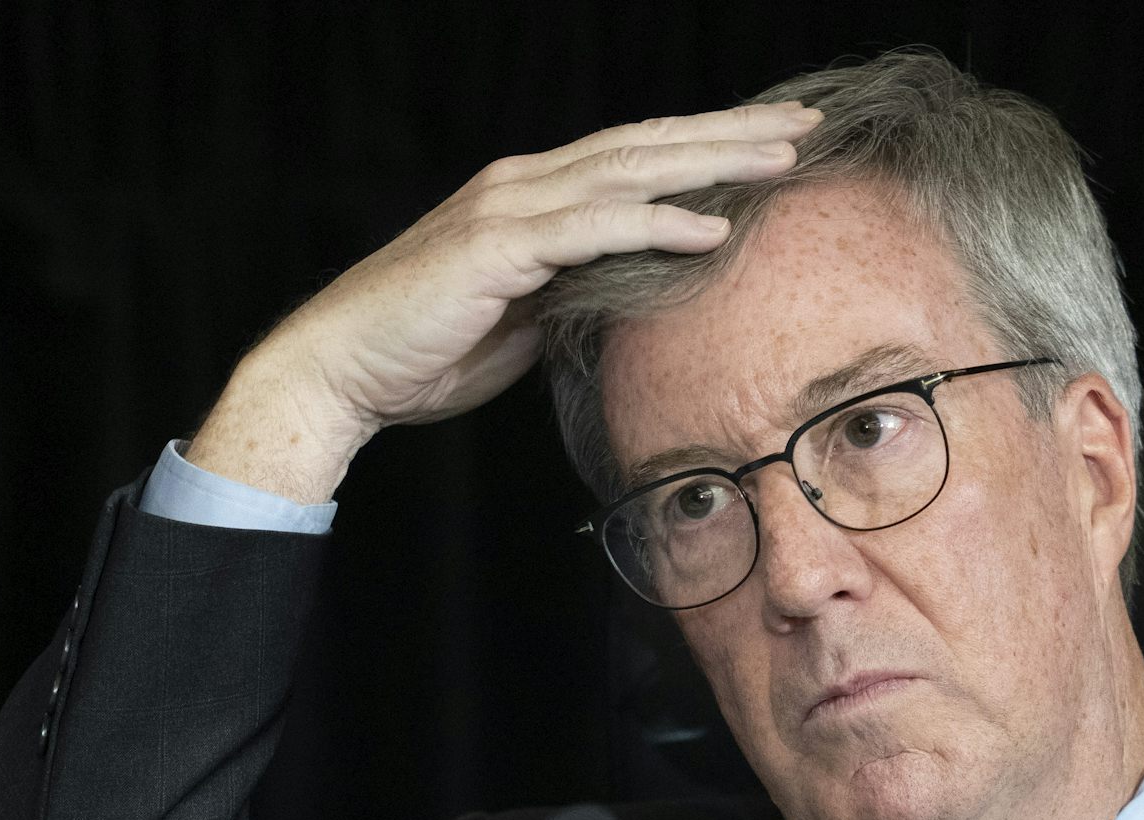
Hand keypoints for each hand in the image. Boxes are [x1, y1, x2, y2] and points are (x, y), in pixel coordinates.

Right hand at [188, 101, 822, 503]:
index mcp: (530, 198)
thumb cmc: (426, 350)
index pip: (631, 158)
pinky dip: (654, 224)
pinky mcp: (496, 250)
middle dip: (727, 134)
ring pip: (626, 173)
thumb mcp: (520, 317)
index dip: (703, 146)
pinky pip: (591, 230)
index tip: (770, 144)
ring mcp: (508, 211)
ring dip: (708, 163)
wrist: (342, 370)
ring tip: (778, 159)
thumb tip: (627, 297)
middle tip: (801, 124)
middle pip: (643, 146)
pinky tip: (709, 226)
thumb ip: (571, 292)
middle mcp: (523, 187)